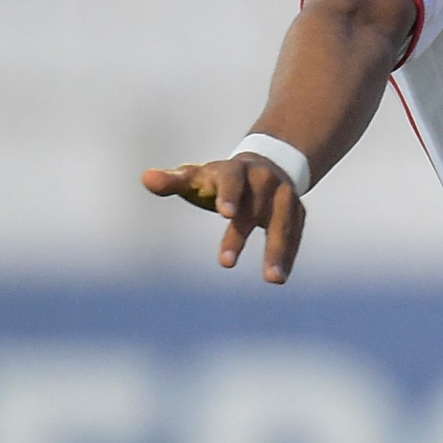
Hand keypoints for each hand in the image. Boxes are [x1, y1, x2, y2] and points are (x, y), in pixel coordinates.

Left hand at [142, 154, 305, 281]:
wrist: (269, 163)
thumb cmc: (221, 179)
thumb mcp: (197, 177)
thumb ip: (172, 181)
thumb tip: (146, 178)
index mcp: (236, 170)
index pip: (232, 179)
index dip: (229, 194)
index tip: (224, 213)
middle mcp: (263, 180)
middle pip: (253, 207)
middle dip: (240, 234)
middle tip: (225, 263)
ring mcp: (283, 195)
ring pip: (282, 222)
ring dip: (278, 250)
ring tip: (272, 279)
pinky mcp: (297, 211)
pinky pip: (295, 233)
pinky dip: (289, 253)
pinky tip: (281, 275)